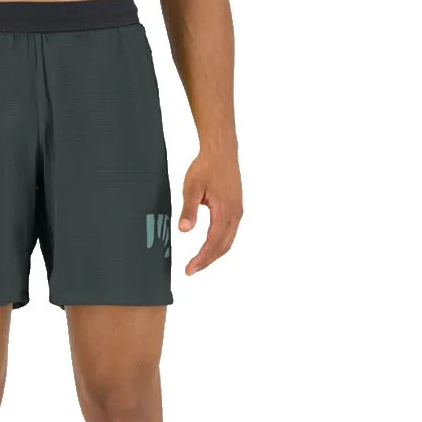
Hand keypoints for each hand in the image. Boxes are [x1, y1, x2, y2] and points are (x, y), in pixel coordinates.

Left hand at [178, 145, 242, 274]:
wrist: (221, 151)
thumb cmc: (205, 167)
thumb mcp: (191, 187)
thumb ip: (188, 209)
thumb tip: (183, 231)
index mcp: (225, 211)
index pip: (213, 243)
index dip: (202, 259)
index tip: (189, 270)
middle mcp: (235, 214)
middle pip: (223, 247)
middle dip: (207, 261)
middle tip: (191, 270)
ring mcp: (237, 211)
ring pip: (228, 241)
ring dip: (214, 254)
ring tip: (198, 262)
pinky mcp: (236, 208)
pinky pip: (230, 233)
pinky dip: (219, 244)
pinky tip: (209, 246)